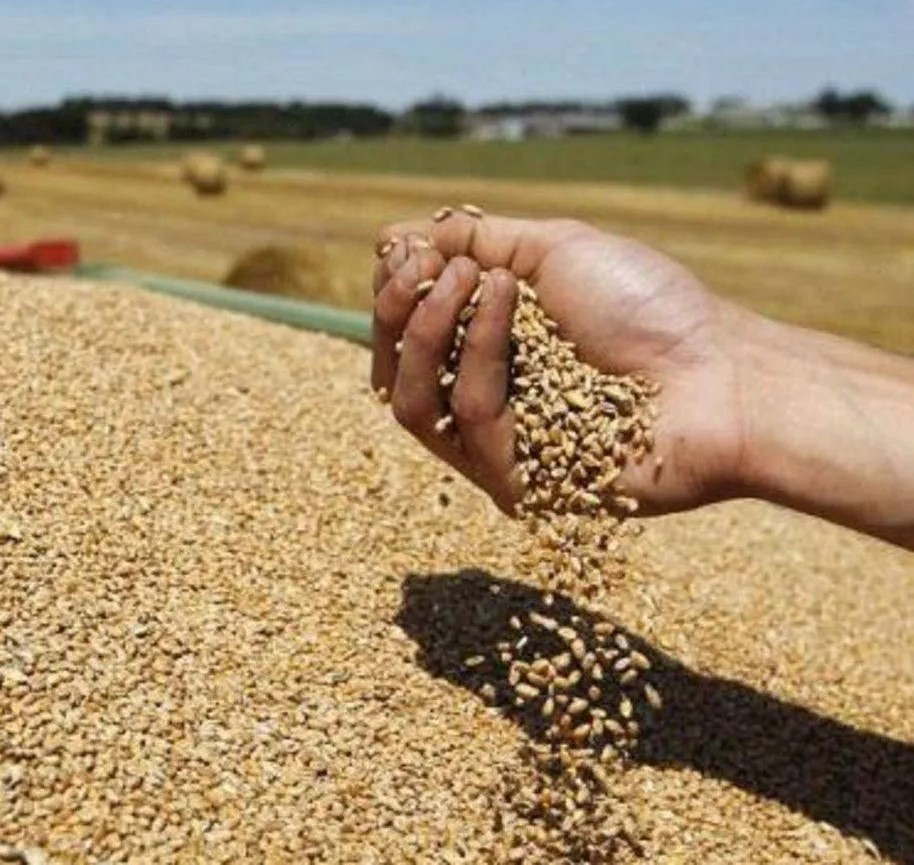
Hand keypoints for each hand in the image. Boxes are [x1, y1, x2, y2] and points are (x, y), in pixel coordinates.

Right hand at [370, 211, 750, 515]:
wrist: (725, 370)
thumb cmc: (653, 307)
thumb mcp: (554, 250)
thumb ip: (474, 244)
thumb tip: (390, 236)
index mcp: (487, 359)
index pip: (404, 337)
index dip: (394, 292)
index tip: (408, 249)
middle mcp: (483, 409)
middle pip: (395, 373)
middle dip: (396, 310)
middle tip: (423, 264)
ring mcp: (496, 452)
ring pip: (413, 403)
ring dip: (427, 329)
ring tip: (467, 278)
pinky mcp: (519, 484)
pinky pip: (472, 417)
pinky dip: (482, 349)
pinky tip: (507, 301)